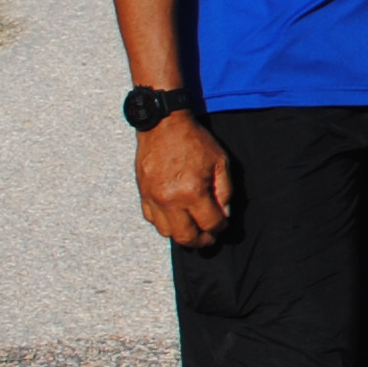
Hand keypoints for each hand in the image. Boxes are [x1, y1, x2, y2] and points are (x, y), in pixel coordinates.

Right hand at [135, 112, 232, 246]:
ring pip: (166, 232)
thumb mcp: (220, 162)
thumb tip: (224, 214)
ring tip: (192, 229)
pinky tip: (175, 217)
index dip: (220, 227)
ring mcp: (153, 198)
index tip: (222, 225)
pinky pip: (152, 219)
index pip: (210, 223)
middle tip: (209, 238)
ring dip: (181, 235)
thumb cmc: (194, 141)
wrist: (163, 125)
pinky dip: (164, 223)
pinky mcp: (142, 194)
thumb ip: (224, 191)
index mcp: (192, 191)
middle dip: (201, 241)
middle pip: (186, 236)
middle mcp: (170, 200)